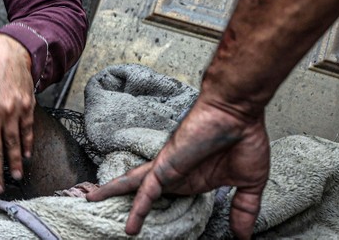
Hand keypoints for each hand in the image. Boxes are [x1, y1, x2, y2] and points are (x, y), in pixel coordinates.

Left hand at [85, 97, 269, 238]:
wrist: (238, 112)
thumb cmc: (244, 137)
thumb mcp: (248, 183)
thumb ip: (243, 209)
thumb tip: (244, 236)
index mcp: (193, 179)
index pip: (169, 197)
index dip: (158, 209)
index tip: (147, 224)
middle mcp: (176, 174)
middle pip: (142, 191)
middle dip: (124, 199)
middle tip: (105, 210)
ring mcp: (168, 169)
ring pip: (134, 187)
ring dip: (112, 194)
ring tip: (90, 201)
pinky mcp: (166, 166)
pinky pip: (148, 191)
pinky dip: (139, 208)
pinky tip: (130, 225)